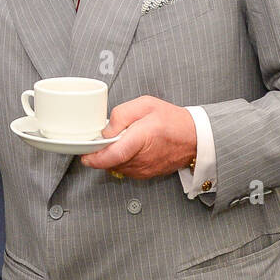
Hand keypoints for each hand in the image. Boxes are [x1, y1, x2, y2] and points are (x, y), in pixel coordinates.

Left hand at [80, 95, 196, 179]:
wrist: (195, 138)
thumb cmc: (172, 120)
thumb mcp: (145, 105)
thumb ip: (121, 115)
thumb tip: (105, 131)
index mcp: (140, 138)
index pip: (113, 154)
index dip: (95, 157)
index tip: (84, 154)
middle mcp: (141, 158)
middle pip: (109, 160)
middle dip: (102, 150)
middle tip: (107, 137)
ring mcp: (143, 169)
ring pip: (115, 166)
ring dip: (112, 155)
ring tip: (124, 140)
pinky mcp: (144, 175)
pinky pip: (124, 168)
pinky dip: (122, 159)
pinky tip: (130, 148)